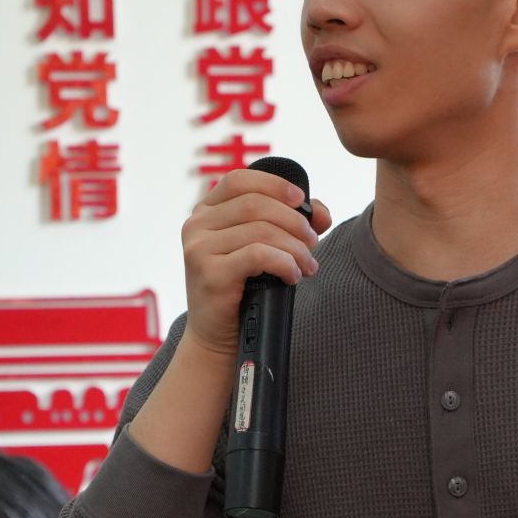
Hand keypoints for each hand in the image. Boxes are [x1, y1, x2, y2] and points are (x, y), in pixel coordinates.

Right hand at [177, 169, 331, 357]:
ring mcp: (199, 248)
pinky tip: (292, 276)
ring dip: (295, 248)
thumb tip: (320, 213)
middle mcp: (197, 225)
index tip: (301, 200)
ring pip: (261, 230)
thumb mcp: (264, 248)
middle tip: (313, 243)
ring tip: (307, 266)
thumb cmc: (243, 289)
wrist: (218, 337)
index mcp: (206, 212)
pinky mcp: (210, 273)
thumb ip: (290, 222)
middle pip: (256, 204)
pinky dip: (284, 262)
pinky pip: (258, 255)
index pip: (239, 180)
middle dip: (294, 222)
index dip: (274, 185)